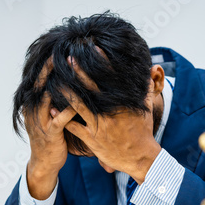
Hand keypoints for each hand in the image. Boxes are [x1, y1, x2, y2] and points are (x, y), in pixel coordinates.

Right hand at [24, 56, 77, 198]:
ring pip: (49, 99)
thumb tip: (62, 80)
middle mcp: (33, 111)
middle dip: (52, 69)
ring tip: (75, 72)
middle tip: (65, 53)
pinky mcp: (51, 134)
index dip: (46, 65)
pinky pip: (61, 118)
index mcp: (31, 104)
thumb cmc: (51, 136)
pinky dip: (70, 108)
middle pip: (41, 85)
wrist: (45, 162)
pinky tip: (81, 100)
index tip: (56, 50)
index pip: (37, 80)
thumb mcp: (47, 115)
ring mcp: (40, 122)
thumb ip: (51, 99)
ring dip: (63, 85)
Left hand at [61, 58, 160, 183]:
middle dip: (79, 73)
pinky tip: (52, 109)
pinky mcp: (91, 139)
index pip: (111, 77)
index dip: (102, 61)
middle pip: (91, 89)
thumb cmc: (142, 131)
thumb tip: (151, 69)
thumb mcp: (147, 108)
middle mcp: (109, 112)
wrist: (139, 157)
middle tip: (68, 58)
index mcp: (122, 102)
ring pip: (79, 106)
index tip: (93, 46)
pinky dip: (62, 118)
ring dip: (67, 93)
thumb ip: (146, 88)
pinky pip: (73, 127)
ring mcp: (99, 126)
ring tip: (55, 81)